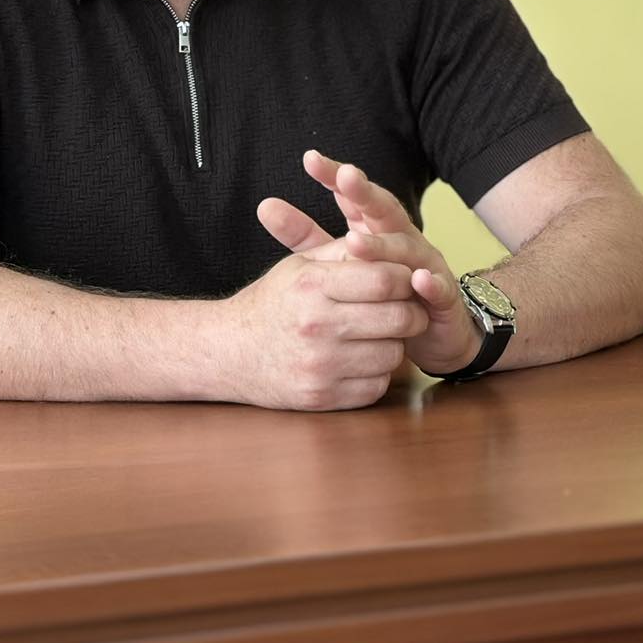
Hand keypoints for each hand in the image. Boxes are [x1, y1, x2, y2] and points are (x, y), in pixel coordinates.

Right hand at [218, 235, 429, 412]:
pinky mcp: (322, 397)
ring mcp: (320, 366)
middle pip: (398, 318)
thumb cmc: (271, 303)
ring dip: (395, 344)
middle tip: (408, 308)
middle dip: (413, 311)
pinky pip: (376, 386)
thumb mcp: (299, 265)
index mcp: (313, 285)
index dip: (405, 278)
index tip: (405, 280)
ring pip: (393, 355)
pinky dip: (377, 373)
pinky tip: (362, 359)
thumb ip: (344, 252)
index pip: (385, 280)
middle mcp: (317, 326)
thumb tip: (390, 245)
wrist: (229, 351)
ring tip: (379, 334)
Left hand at [258, 151, 483, 379]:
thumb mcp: (337, 263)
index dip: (336, 177)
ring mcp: (425, 265)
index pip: (354, 196)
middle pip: (383, 210)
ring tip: (356, 241)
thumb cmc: (379, 294)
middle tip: (345, 176)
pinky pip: (440, 287)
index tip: (310, 159)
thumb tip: (265, 205)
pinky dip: (430, 283)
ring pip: (406, 248)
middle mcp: (402, 237)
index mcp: (376, 227)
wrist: (429, 333)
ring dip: (384, 244)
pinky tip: (418, 279)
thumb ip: (305, 236)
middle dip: (365, 193)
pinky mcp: (444, 297)